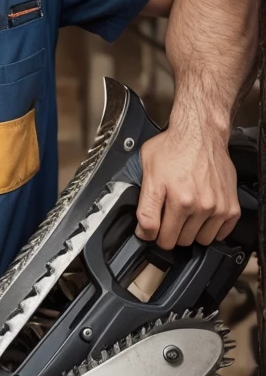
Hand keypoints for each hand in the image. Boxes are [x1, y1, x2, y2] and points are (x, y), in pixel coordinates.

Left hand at [135, 129, 240, 249]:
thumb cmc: (174, 148)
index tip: (152, 228)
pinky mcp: (231, 207)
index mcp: (179, 199)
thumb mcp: (148, 173)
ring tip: (186, 215)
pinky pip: (221, 234)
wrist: (201, 133)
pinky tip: (202, 216)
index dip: (152, 234)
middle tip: (169, 216)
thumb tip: (143, 231)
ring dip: (191, 232)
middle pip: (180, 242)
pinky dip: (211, 228)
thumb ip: (144, 206)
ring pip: (201, 240)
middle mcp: (200, 205)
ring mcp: (218, 207)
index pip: (161, 239)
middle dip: (171, 232)